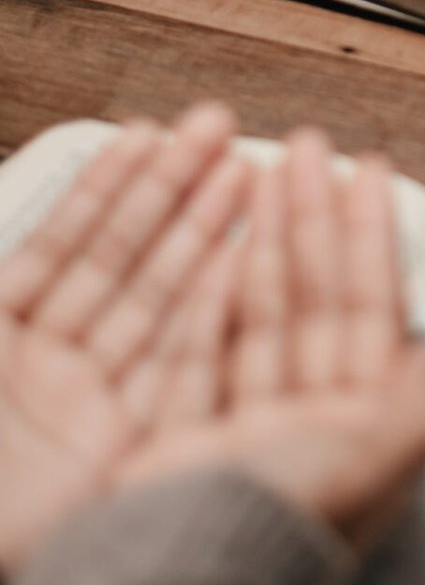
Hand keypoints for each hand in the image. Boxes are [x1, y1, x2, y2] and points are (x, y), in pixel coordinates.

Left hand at [0, 105, 248, 570]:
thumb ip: (10, 282)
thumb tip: (33, 222)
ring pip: (155, 300)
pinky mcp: (124, 452)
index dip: (107, 189)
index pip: (64, 246)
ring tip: (241, 172)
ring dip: (197, 231)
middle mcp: (48, 370)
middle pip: (121, 262)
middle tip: (217, 132)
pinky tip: (234, 261)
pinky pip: (172, 366)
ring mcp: (90, 408)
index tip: (150, 138)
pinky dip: (205, 310)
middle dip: (171, 191)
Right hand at [123, 129, 424, 553]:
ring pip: (261, 315)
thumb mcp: (380, 462)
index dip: (371, 237)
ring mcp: (243, 432)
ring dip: (268, 241)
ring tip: (268, 173)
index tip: (368, 170)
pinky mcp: (181, 441)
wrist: (182, 584)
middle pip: (315, 299)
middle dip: (314, 219)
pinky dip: (211, 298)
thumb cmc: (286, 528)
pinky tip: (224, 247)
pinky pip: (199, 354)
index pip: (372, 310)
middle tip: (307, 146)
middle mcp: (308, 427)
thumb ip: (423, 405)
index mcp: (361, 432)